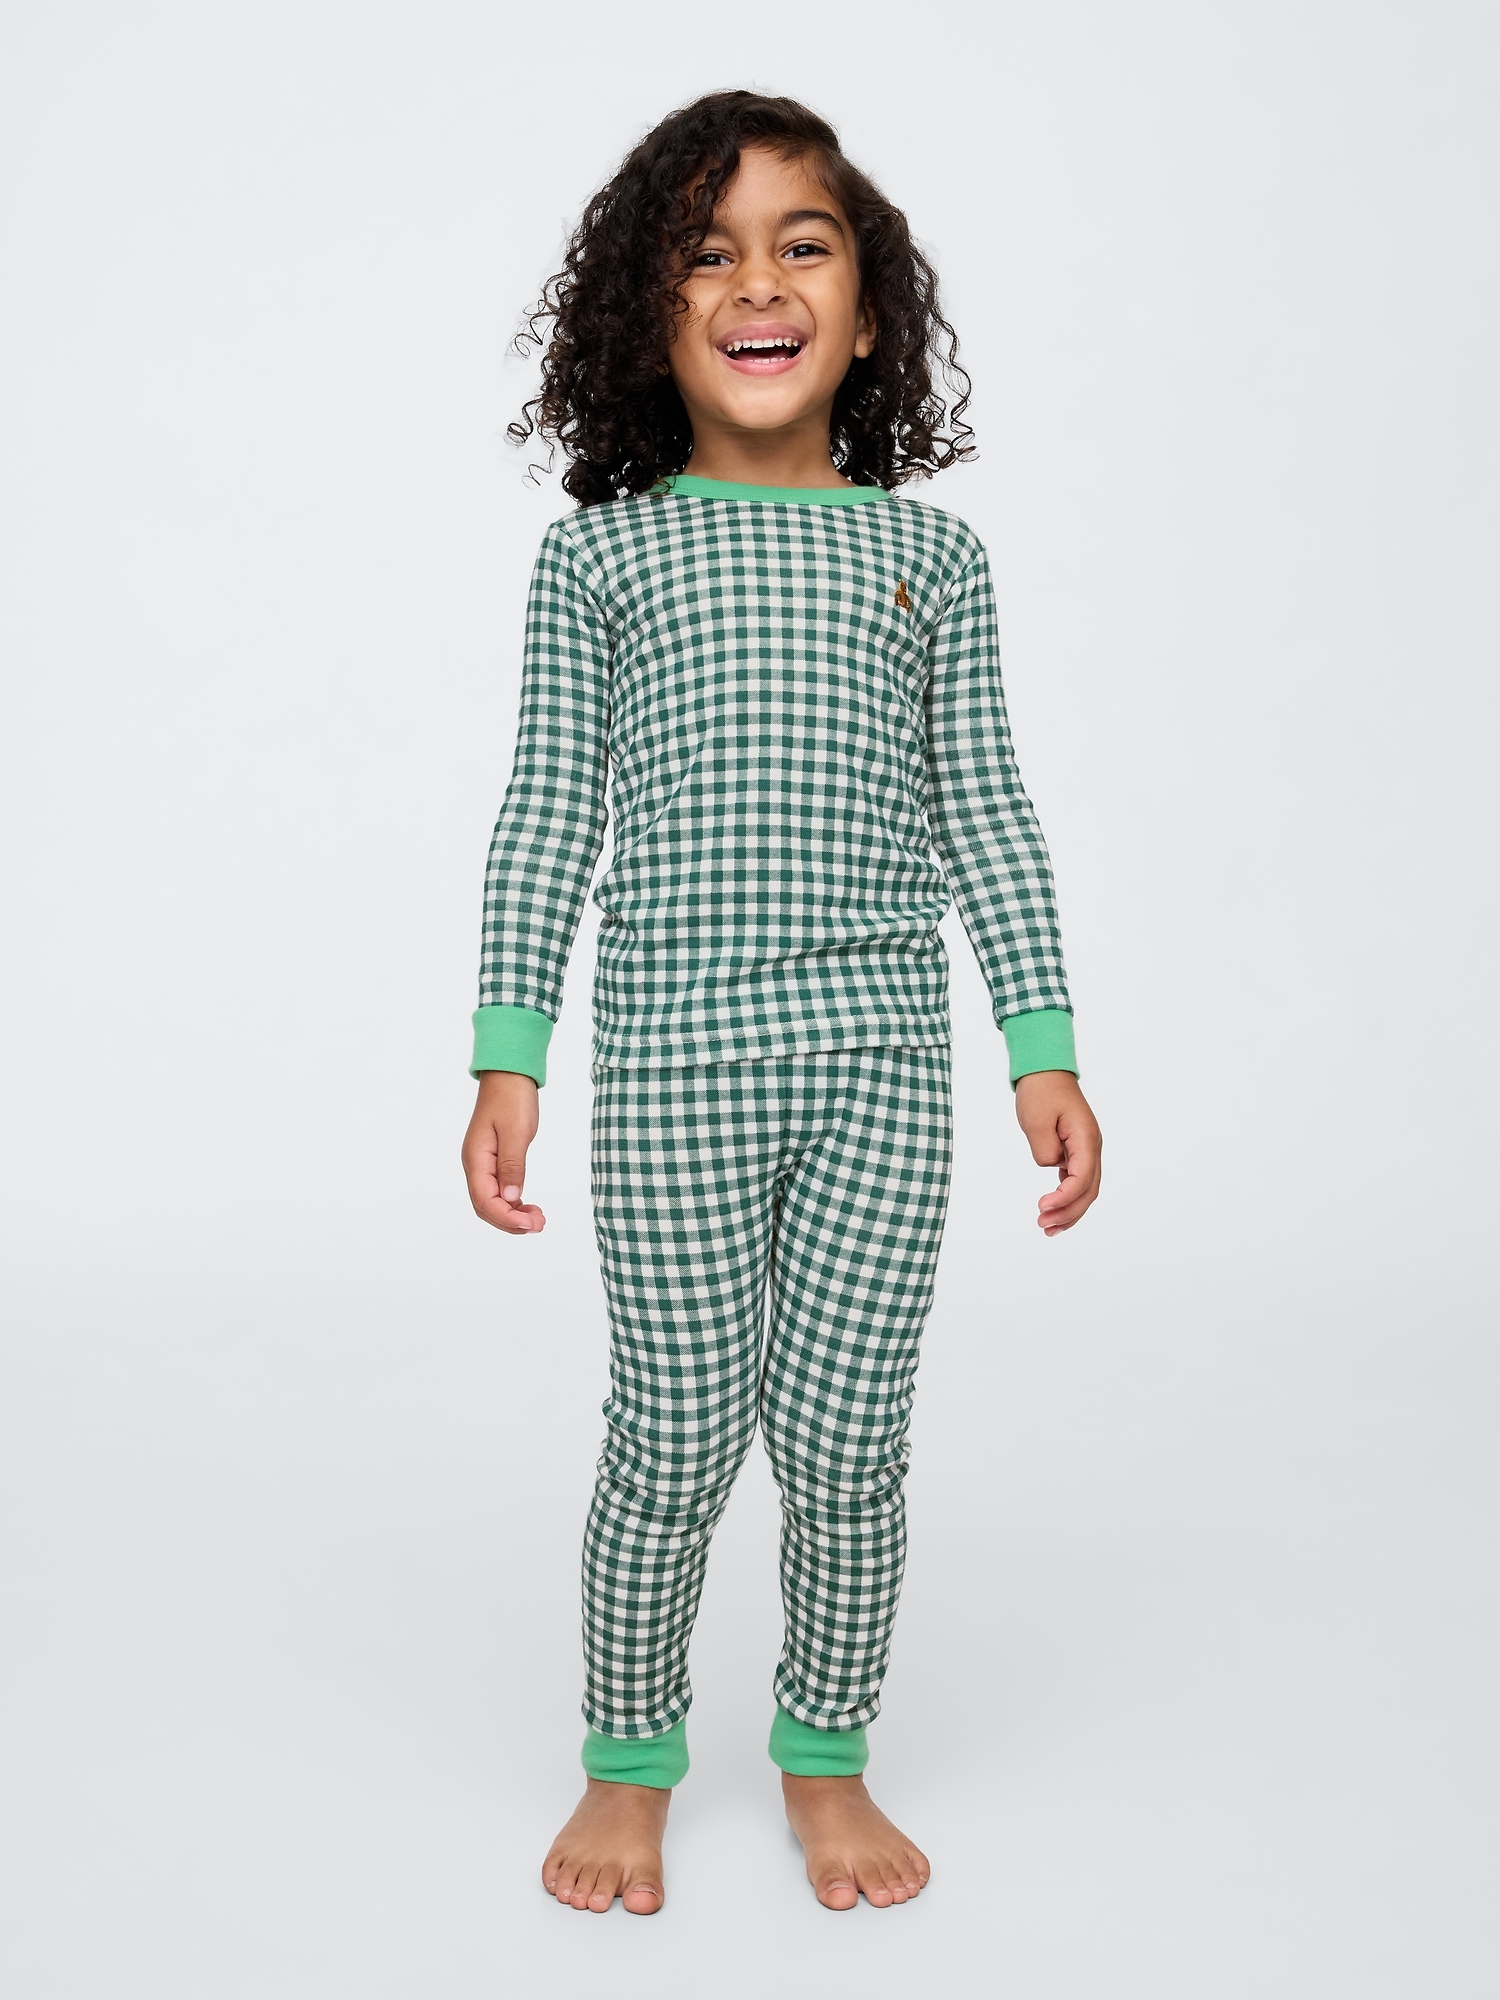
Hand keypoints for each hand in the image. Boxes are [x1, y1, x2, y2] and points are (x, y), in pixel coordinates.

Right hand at [462, 1071, 546, 1233]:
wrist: (508, 1075)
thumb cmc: (512, 1098)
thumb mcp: (516, 1131)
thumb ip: (512, 1166)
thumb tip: (511, 1197)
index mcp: (476, 1159)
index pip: (485, 1201)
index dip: (507, 1218)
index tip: (532, 1225)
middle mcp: (475, 1164)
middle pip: (486, 1207)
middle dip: (510, 1222)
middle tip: (539, 1226)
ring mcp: (482, 1163)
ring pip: (491, 1201)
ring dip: (512, 1215)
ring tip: (537, 1220)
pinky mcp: (493, 1160)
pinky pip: (498, 1190)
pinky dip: (512, 1202)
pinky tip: (528, 1206)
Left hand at [1014, 1071, 1101, 1235]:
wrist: (1045, 1071)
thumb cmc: (1042, 1091)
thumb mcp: (1036, 1121)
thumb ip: (1044, 1150)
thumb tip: (1052, 1167)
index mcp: (1086, 1138)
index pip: (1082, 1177)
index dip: (1065, 1198)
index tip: (1043, 1207)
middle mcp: (1092, 1146)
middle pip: (1088, 1189)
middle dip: (1068, 1212)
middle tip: (1043, 1225)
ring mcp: (1086, 1149)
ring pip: (1085, 1189)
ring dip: (1069, 1210)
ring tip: (1048, 1228)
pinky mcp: (1076, 1151)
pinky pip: (1076, 1180)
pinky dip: (1067, 1198)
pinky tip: (1053, 1211)